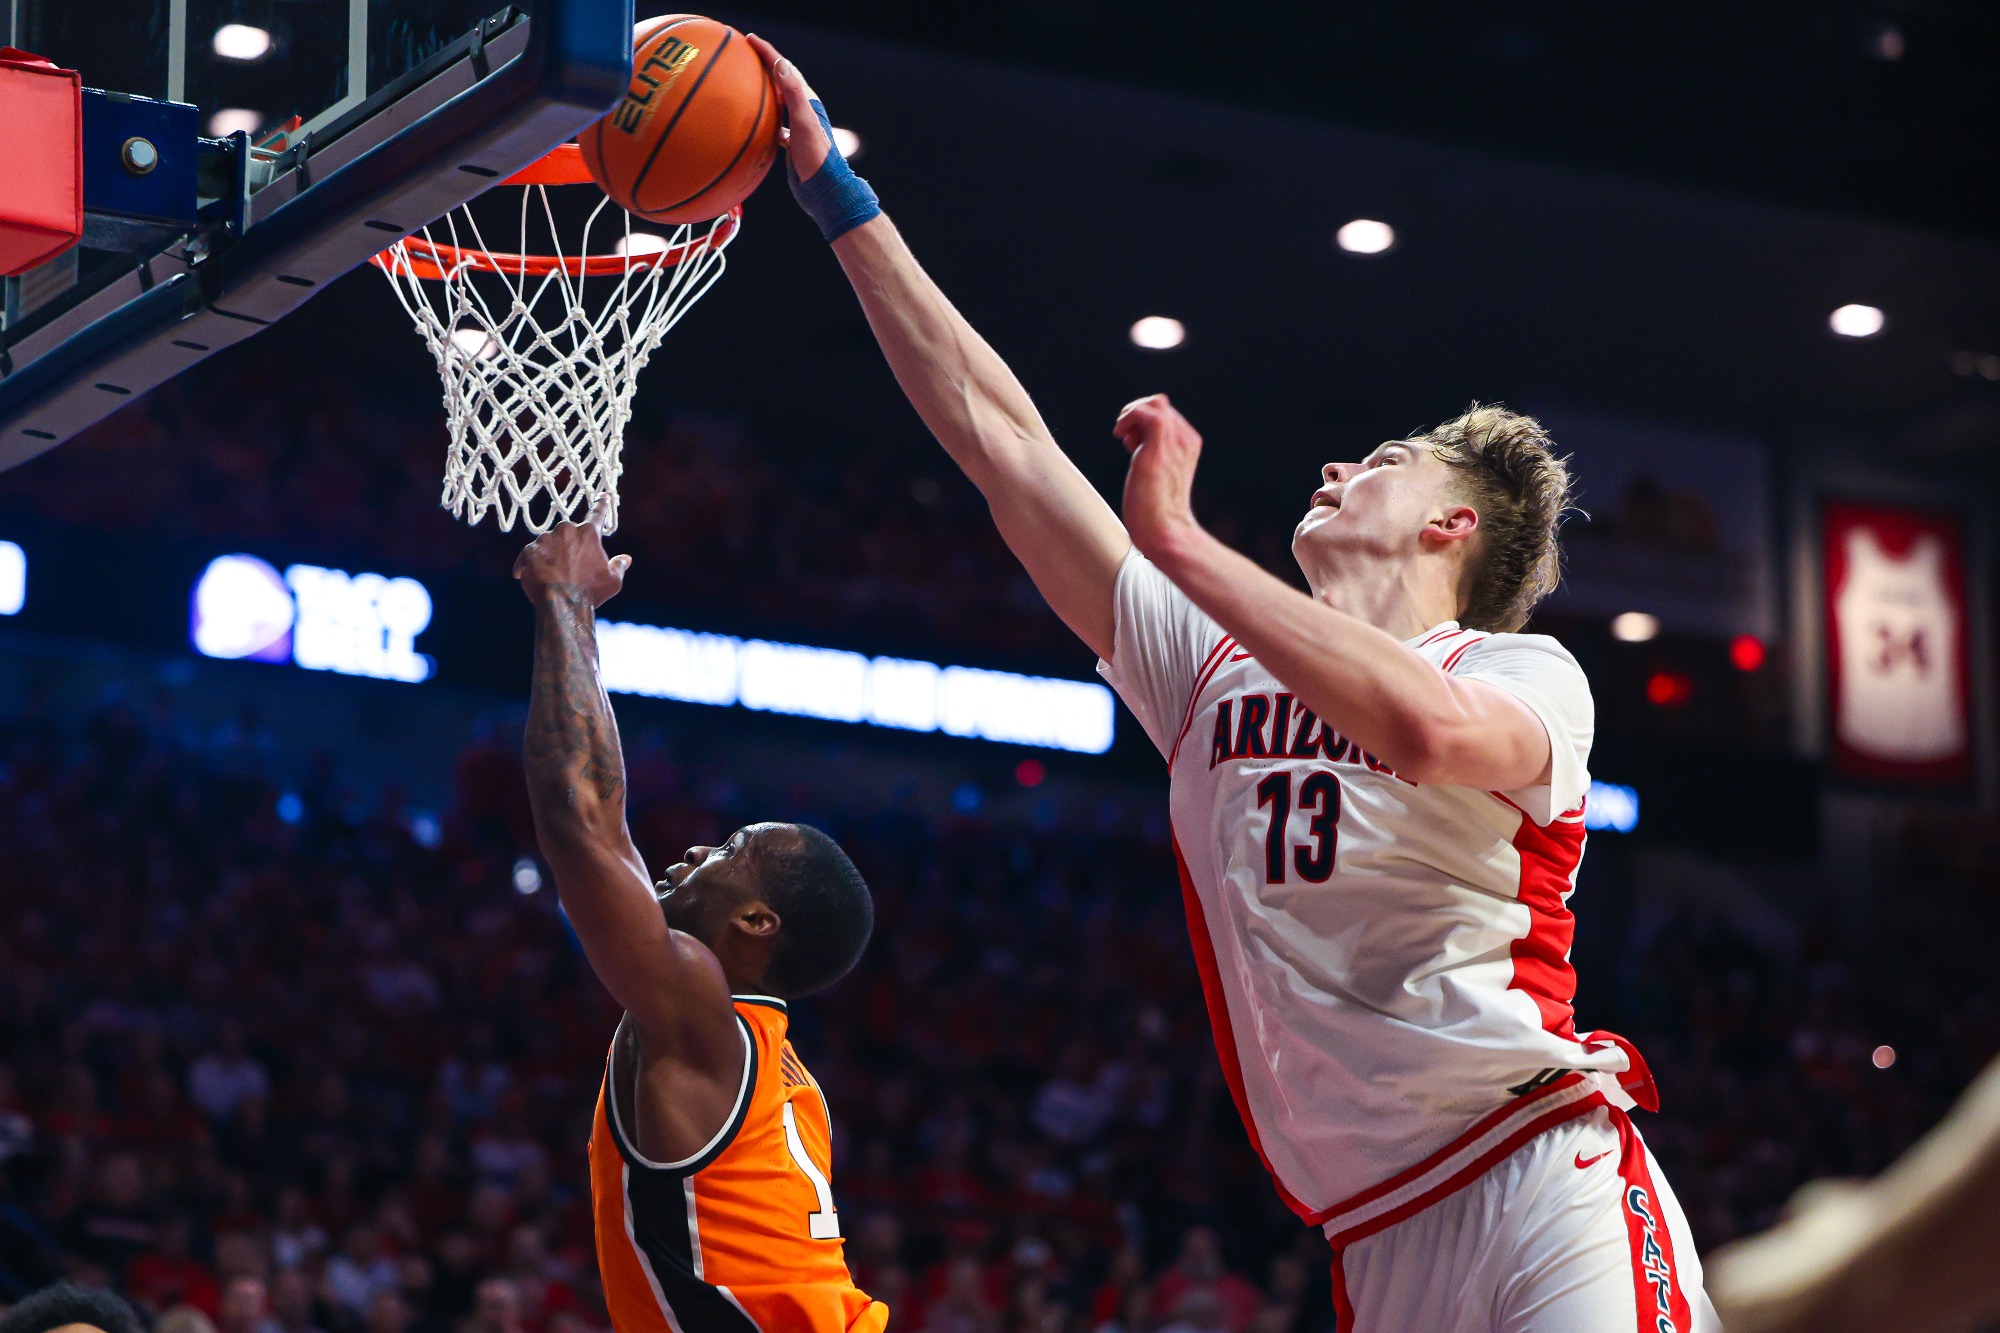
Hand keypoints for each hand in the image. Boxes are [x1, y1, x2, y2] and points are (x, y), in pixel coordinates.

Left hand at [513, 496, 631, 607]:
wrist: (563, 606)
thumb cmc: (590, 593)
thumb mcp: (613, 581)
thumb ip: (619, 566)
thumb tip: (626, 558)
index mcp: (589, 534)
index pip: (597, 514)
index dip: (601, 505)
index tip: (602, 496)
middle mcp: (566, 530)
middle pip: (568, 533)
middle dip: (568, 547)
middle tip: (571, 568)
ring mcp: (545, 540)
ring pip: (548, 544)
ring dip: (550, 556)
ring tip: (553, 578)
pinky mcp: (528, 551)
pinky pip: (528, 555)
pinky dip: (530, 565)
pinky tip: (530, 577)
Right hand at [745, 34, 830, 181]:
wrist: (825, 191)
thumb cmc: (817, 158)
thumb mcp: (804, 123)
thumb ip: (794, 94)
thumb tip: (781, 64)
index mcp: (807, 101)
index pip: (785, 69)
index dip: (768, 52)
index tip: (750, 39)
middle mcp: (803, 111)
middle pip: (782, 81)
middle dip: (765, 64)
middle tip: (746, 51)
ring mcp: (798, 127)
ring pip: (778, 102)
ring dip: (765, 89)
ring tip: (747, 80)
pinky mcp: (794, 143)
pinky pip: (776, 124)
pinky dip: (764, 118)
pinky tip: (754, 121)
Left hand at [1114, 393, 1204, 563]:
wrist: (1164, 531)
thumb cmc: (1156, 511)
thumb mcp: (1156, 475)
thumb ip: (1152, 454)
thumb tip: (1131, 438)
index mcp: (1189, 445)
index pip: (1166, 414)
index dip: (1144, 422)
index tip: (1131, 442)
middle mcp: (1186, 439)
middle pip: (1159, 404)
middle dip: (1136, 415)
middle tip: (1126, 439)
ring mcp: (1175, 441)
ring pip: (1153, 404)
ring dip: (1131, 415)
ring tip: (1123, 438)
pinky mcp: (1159, 445)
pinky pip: (1145, 412)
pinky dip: (1129, 417)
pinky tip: (1121, 436)